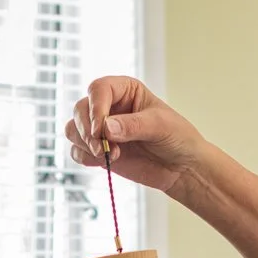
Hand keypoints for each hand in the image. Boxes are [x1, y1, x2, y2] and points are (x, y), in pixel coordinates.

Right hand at [66, 75, 208, 196]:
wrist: (183, 167)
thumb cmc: (178, 138)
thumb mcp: (160, 126)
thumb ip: (133, 126)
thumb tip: (106, 128)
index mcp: (124, 90)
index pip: (98, 89)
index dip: (95, 108)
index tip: (100, 130)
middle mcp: (109, 107)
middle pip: (80, 109)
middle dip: (87, 130)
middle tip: (103, 149)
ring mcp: (102, 129)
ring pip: (74, 129)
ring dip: (85, 144)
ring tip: (110, 156)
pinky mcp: (99, 150)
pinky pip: (77, 150)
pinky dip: (84, 157)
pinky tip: (105, 162)